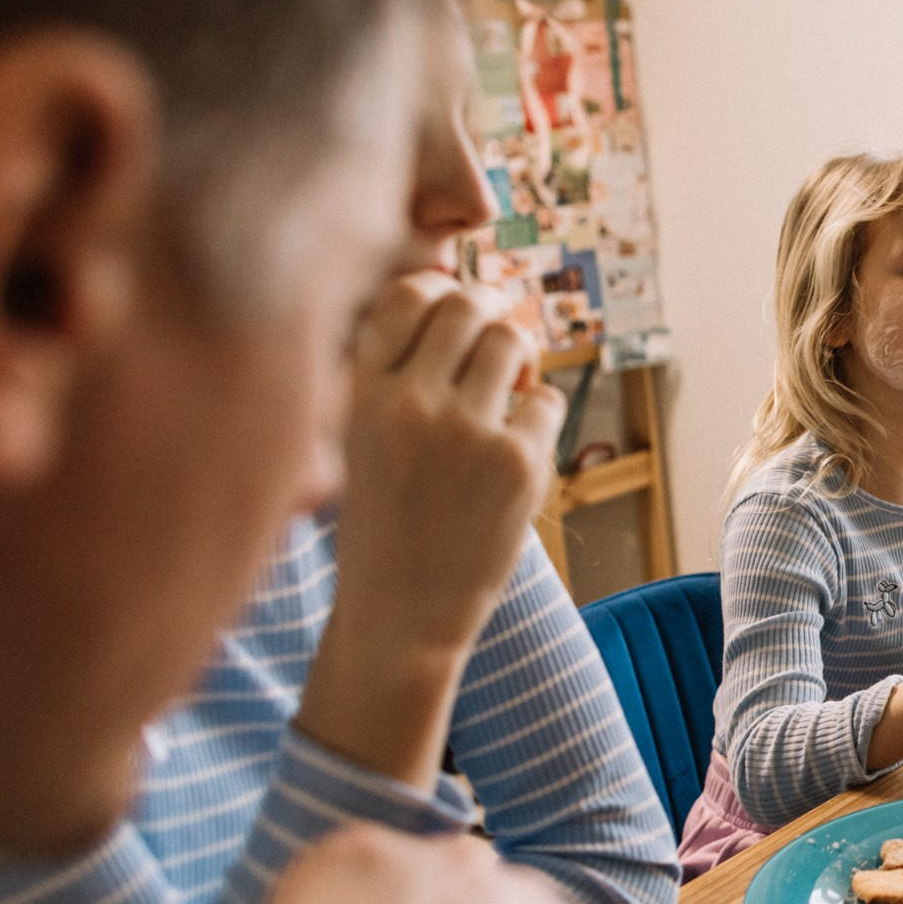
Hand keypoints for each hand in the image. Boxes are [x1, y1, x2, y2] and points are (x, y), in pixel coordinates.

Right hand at [297, 274, 565, 786]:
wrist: (401, 615)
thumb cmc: (381, 525)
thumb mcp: (356, 442)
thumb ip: (390, 377)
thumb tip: (454, 299)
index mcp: (362, 395)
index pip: (407, 296)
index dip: (440, 288)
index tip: (453, 305)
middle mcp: (412, 404)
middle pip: (467, 305)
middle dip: (490, 307)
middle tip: (498, 327)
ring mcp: (469, 432)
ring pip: (511, 341)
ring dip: (519, 352)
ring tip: (512, 381)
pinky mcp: (519, 463)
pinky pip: (546, 400)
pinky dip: (539, 412)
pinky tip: (517, 443)